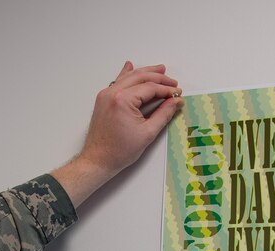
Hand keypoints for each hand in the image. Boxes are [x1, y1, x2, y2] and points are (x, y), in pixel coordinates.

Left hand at [51, 61, 182, 206]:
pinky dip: (127, 75)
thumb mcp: (147, 133)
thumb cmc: (119, 151)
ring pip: (129, 77)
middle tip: (173, 82)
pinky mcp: (103, 100)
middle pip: (140, 77)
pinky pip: (117, 82)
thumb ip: (164, 114)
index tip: (177, 94)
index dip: (166, 90)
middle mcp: (112, 93)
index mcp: (123, 100)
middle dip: (159, 78)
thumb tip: (176, 102)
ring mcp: (105, 95)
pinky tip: (130, 66)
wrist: (97, 160)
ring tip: (160, 70)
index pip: (150, 88)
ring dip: (145, 73)